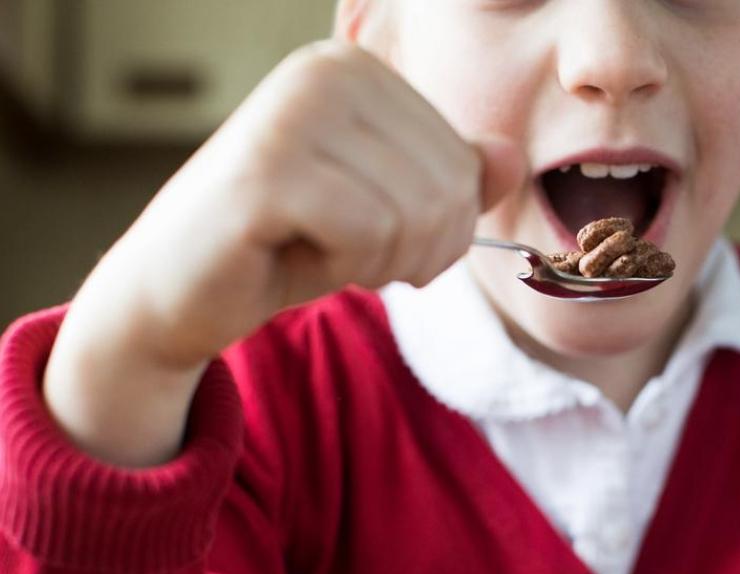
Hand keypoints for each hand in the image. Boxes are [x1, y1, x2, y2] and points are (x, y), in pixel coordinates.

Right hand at [44, 39, 523, 465]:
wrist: (179, 290)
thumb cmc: (286, 245)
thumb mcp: (385, 211)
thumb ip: (451, 180)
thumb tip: (513, 157)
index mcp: (356, 71)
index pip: (465, 163)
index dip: (442, 229)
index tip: (383, 241)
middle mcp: (324, 73)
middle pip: (448, 188)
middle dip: (416, 251)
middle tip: (355, 259)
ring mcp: (291, 114)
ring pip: (412, 214)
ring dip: (376, 262)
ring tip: (320, 251)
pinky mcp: (266, 171)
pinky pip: (366, 235)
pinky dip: (341, 269)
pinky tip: (292, 255)